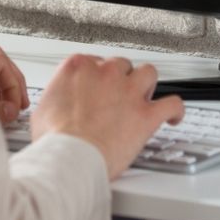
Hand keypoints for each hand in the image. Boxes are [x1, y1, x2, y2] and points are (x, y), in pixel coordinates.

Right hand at [31, 53, 185, 178]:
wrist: (70, 158)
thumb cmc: (55, 141)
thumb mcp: (43, 111)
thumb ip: (56, 99)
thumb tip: (56, 106)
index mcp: (79, 68)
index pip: (95, 61)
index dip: (98, 77)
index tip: (99, 88)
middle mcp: (106, 74)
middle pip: (122, 65)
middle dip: (122, 79)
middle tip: (118, 97)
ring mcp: (129, 92)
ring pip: (148, 73)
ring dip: (147, 85)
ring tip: (145, 97)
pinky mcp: (146, 115)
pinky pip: (172, 104)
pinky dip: (176, 110)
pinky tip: (173, 117)